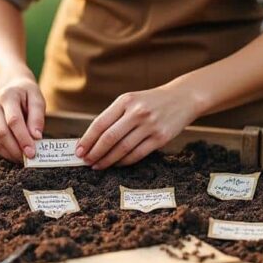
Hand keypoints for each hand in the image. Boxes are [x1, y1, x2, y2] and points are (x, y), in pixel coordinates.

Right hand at [0, 76, 45, 162]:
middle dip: (17, 149)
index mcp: (7, 95)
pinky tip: (15, 154)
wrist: (12, 87)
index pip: (13, 121)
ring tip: (23, 158)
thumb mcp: (38, 100)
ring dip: (10, 154)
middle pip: (2, 133)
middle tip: (29, 158)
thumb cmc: (28, 95)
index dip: (23, 138)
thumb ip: (38, 117)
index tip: (32, 152)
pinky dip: (4, 152)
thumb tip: (36, 137)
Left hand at [77, 85, 200, 168]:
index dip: (87, 139)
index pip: (100, 123)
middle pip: (109, 138)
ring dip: (107, 160)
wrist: (183, 97)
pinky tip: (116, 164)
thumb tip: (92, 140)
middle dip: (94, 152)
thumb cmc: (151, 101)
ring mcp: (150, 126)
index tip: (79, 150)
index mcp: (126, 101)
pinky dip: (124, 162)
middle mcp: (137, 112)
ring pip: (122, 149)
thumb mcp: (131, 100)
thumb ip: (114, 116)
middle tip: (86, 161)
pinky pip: (137, 154)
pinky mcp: (161, 138)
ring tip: (98, 165)